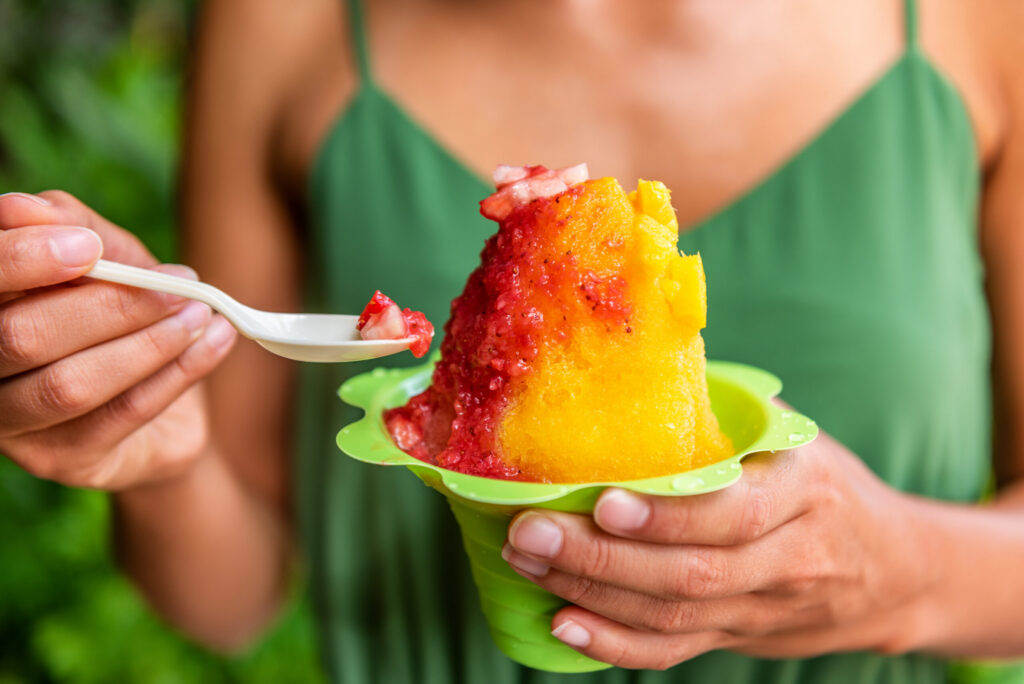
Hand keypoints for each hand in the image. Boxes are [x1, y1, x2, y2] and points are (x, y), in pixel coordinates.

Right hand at [0, 191, 236, 489]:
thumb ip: (73, 229)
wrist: (165, 405)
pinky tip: (215, 343)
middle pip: (19, 338)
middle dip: (108, 306)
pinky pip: (121, 416)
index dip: (19, 261)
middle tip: (180, 284)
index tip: (86, 246)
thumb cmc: (123, 316)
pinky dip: (177, 374)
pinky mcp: (62, 461)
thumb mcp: (110, 259)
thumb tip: (28, 208)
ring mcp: (13, 427)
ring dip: (149, 344)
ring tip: (202, 314)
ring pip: (71, 385)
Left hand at [502, 432, 929, 669]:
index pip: (732, 514)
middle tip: (529, 534)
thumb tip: (635, 365)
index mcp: (801, 492)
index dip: (667, 516)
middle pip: (690, 574)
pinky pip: (676, 651)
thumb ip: (727, 414)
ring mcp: (763, 608)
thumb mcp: (794, 437)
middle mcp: (788, 559)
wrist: (895, 570)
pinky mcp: (739, 638)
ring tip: (528, 564)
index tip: (602, 503)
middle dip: (600, 558)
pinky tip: (565, 624)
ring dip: (592, 594)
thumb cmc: (825, 485)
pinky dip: (616, 646)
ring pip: (674, 616)